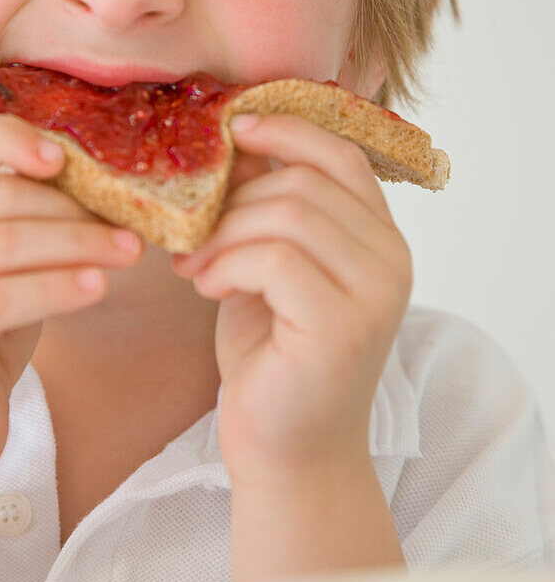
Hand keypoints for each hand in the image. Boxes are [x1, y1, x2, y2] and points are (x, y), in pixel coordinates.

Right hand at [0, 114, 143, 487]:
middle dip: (75, 209)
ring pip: (2, 244)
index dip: (10, 137)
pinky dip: (56, 289)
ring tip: (128, 253)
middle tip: (133, 226)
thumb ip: (26, 219)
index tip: (65, 157)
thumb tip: (106, 179)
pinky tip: (97, 289)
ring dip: (77, 245)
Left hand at [172, 114, 412, 487]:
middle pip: (306, 181)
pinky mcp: (342, 326)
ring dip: (223, 232)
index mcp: (380, 241)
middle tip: (189, 234)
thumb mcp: (269, 272)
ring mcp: (374, 294)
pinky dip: (227, 265)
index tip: (232, 128)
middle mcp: (391, 260)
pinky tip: (206, 289)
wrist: (286, 453)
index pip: (342, 155)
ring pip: (288, 214)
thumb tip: (232, 149)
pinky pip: (274, 259)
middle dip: (233, 199)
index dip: (287, 129)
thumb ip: (266, 215)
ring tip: (193, 266)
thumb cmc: (273, 361)